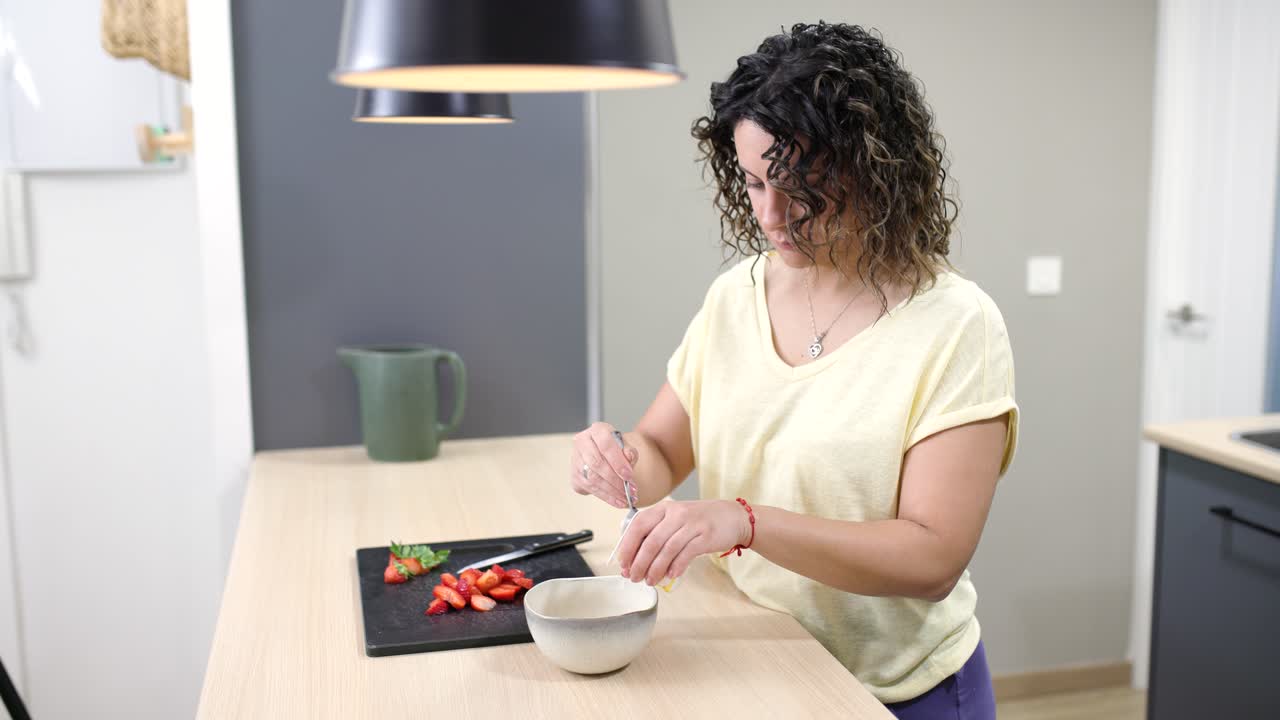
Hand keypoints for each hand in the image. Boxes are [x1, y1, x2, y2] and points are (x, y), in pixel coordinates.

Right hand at [570, 422, 637, 508]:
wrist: (604, 455)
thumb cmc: (616, 450)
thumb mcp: (626, 446)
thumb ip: (629, 451)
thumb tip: (629, 457)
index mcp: (596, 430)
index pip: (605, 445)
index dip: (617, 461)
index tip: (629, 476)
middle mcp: (582, 442)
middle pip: (597, 463)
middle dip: (615, 480)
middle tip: (630, 490)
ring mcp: (575, 459)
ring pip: (592, 478)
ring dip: (611, 491)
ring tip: (626, 498)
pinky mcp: (575, 476)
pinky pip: (590, 489)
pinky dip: (606, 497)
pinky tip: (618, 501)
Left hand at [616, 500, 751, 584]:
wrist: (734, 517)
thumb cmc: (699, 521)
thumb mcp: (675, 520)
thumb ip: (656, 535)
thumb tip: (635, 560)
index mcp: (663, 508)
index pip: (638, 525)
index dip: (628, 545)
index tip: (623, 563)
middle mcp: (676, 513)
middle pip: (651, 541)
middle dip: (639, 562)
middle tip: (634, 577)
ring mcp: (692, 524)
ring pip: (667, 549)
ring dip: (655, 568)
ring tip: (650, 581)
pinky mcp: (706, 536)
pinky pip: (686, 554)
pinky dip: (676, 566)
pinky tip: (670, 576)